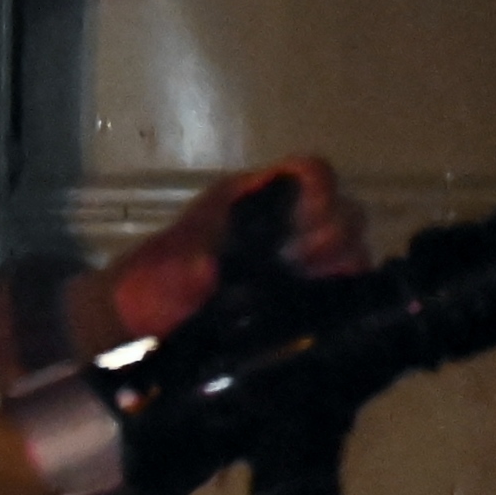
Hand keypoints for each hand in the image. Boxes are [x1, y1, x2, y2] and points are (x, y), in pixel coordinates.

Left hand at [89, 157, 373, 349]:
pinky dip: (341, 299)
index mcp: (255, 197)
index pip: (311, 173)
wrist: (143, 321)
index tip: (308, 229)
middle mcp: (287, 222)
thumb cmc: (153, 281)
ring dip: (339, 272)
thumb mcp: (165, 270)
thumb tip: (208, 272)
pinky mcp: (308, 295)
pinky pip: (346, 288)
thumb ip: (186, 269)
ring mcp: (301, 259)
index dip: (323, 192)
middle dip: (335, 241)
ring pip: (352, 251)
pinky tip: (317, 318)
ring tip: (307, 298)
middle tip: (305, 271)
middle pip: (345, 213)